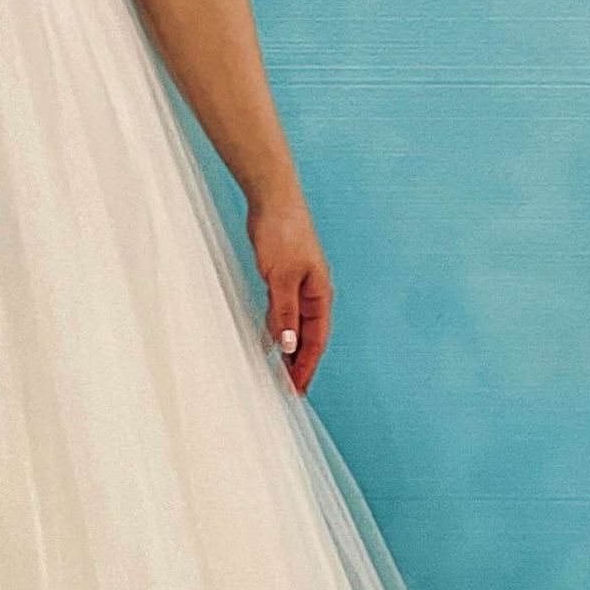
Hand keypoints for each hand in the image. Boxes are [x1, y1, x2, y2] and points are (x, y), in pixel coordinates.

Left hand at [247, 192, 332, 393]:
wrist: (273, 200)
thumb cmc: (283, 233)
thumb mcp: (281, 278)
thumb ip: (284, 313)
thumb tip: (288, 346)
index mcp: (320, 294)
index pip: (316, 340)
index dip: (307, 365)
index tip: (297, 389)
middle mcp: (312, 293)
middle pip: (308, 337)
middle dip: (299, 363)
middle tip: (288, 389)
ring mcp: (298, 286)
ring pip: (294, 326)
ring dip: (288, 348)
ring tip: (278, 373)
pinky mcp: (282, 278)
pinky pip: (282, 312)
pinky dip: (276, 329)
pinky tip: (269, 341)